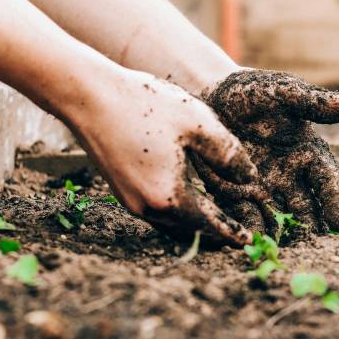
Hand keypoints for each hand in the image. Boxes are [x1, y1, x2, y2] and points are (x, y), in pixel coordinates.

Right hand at [65, 69, 256, 245]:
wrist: (88, 96)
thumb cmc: (145, 105)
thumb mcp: (198, 123)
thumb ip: (228, 154)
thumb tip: (250, 178)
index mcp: (170, 197)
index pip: (209, 224)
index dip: (231, 232)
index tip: (248, 242)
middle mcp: (147, 207)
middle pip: (189, 229)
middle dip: (214, 232)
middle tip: (236, 233)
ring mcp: (130, 201)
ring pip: (171, 223)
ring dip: (194, 223)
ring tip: (215, 219)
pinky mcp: (120, 190)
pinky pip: (156, 210)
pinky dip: (176, 211)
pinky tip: (186, 198)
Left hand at [198, 69, 338, 234]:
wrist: (211, 96)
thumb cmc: (253, 92)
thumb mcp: (284, 93)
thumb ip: (316, 103)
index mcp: (307, 154)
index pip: (326, 182)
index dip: (334, 202)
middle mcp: (289, 177)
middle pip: (306, 208)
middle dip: (311, 229)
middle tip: (316, 249)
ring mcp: (263, 188)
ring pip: (279, 218)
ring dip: (283, 235)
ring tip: (287, 253)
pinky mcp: (236, 194)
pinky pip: (246, 216)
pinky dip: (251, 230)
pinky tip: (254, 243)